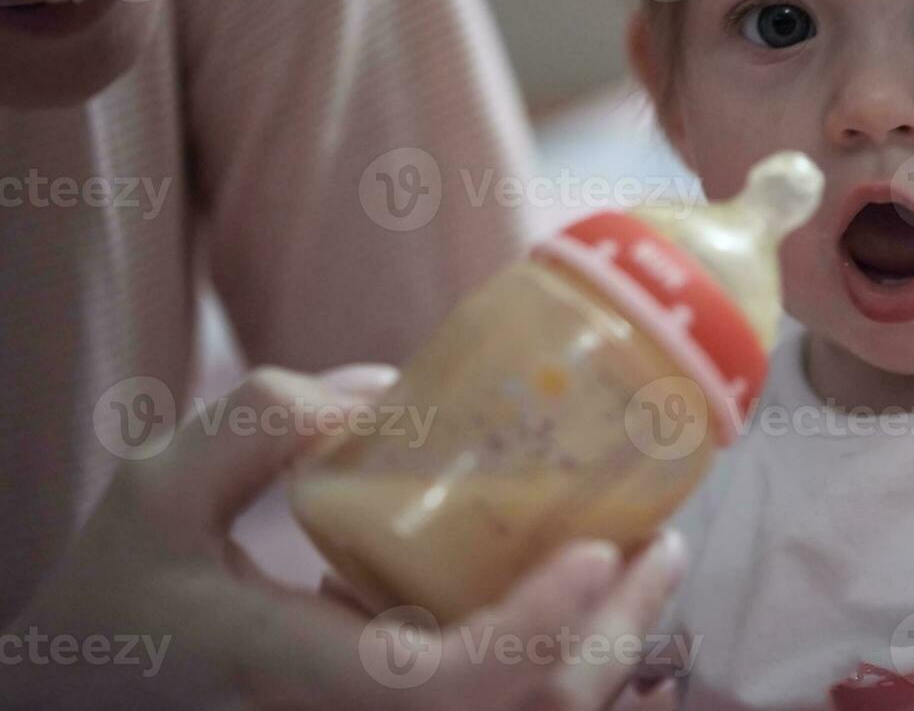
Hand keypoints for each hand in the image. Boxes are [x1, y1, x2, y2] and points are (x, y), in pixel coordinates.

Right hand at [3, 367, 688, 708]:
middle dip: (611, 636)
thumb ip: (259, 424)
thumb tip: (392, 395)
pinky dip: (568, 658)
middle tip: (661, 543)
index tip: (593, 550)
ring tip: (648, 560)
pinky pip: (505, 710)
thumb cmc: (124, 583)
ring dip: (607, 649)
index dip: (530, 631)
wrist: (91, 679)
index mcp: (290, 672)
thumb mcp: (157, 484)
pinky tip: (588, 593)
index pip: (432, 684)